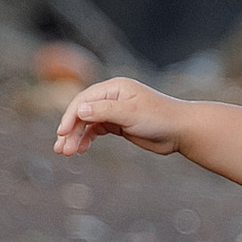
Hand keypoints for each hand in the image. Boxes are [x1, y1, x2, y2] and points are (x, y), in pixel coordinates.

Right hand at [52, 76, 177, 158]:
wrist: (181, 130)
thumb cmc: (159, 118)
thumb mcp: (130, 113)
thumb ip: (104, 111)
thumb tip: (79, 111)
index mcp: (114, 88)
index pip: (84, 100)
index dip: (70, 116)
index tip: (62, 134)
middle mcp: (112, 97)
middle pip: (83, 112)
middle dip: (70, 130)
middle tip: (60, 150)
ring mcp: (115, 110)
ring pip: (88, 123)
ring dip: (76, 137)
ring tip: (67, 153)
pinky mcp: (119, 124)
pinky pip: (97, 130)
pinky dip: (88, 139)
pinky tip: (81, 150)